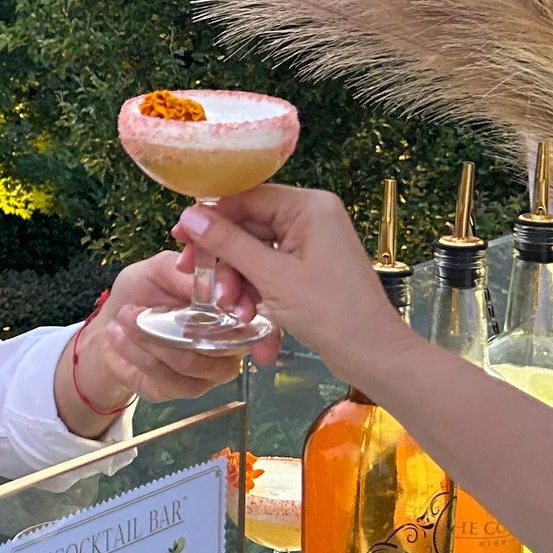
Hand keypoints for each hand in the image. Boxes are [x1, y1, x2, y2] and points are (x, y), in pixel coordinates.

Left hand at [61, 248, 280, 431]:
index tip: (222, 298)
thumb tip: (210, 286)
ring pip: (193, 361)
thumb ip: (181, 272)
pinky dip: (138, 355)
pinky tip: (117, 337)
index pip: (256, 304)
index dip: (247, 301)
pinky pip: (169, 377)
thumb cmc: (141, 291)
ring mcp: (214, 368)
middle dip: (180, 326)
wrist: (110, 327)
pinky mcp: (189, 388)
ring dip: (149, 340)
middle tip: (136, 310)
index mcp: (233, 302)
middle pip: (231, 342)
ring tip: (122, 318)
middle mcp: (233, 338)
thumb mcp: (156, 269)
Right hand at [172, 185, 411, 387]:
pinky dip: (253, 289)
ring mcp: (310, 243)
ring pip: (254, 251)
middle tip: (197, 280)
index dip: (210, 216)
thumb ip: (229, 244)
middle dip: (223, 259)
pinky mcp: (308, 267)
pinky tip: (244, 313)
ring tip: (228, 309)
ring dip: (236, 280)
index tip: (179, 235)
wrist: (373, 355)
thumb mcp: (273, 277)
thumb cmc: (332, 313)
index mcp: (309, 206)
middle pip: (247, 225)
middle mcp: (311, 217)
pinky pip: (268, 268)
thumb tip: (190, 214)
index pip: (246, 197)